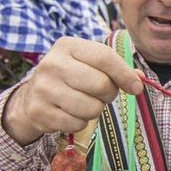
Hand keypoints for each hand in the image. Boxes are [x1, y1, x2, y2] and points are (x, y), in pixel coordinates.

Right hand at [2, 37, 144, 144]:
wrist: (32, 95)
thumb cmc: (71, 76)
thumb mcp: (89, 63)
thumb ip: (116, 67)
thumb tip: (138, 79)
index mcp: (67, 46)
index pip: (105, 57)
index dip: (125, 75)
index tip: (136, 88)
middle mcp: (52, 64)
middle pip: (101, 85)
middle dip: (109, 94)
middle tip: (100, 94)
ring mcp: (43, 89)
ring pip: (92, 108)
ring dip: (95, 110)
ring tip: (83, 102)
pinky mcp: (39, 112)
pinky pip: (78, 124)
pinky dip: (80, 122)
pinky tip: (70, 113)